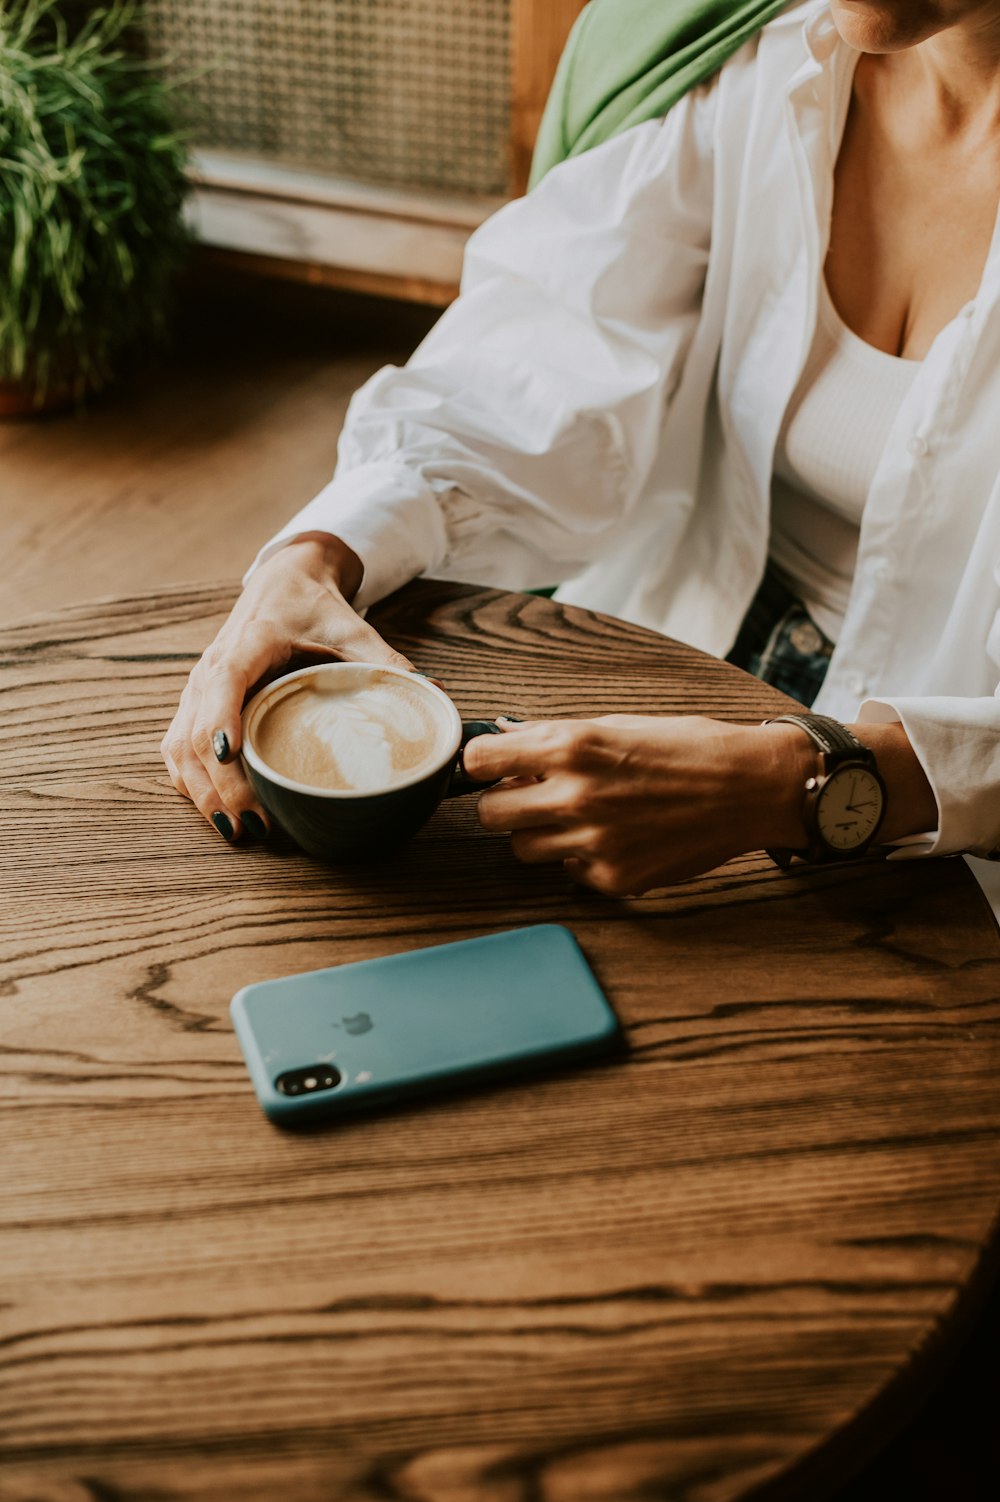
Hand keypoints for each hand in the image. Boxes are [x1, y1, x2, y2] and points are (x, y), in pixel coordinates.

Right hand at [161, 534, 416, 842]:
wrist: (283, 582)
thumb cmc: (315, 607)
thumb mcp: (353, 629)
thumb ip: (387, 661)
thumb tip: (432, 693)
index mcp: (249, 643)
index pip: (225, 681)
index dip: (221, 719)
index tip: (231, 757)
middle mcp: (212, 666)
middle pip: (198, 731)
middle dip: (220, 784)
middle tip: (254, 826)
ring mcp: (197, 687)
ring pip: (181, 746)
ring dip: (203, 792)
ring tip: (238, 831)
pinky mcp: (194, 704)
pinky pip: (179, 748)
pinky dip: (192, 783)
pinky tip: (218, 811)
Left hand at [465, 715, 812, 895]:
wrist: (749, 785)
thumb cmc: (687, 746)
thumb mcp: (615, 723)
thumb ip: (554, 736)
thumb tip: (505, 737)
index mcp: (571, 747)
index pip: (478, 760)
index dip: (480, 764)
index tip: (489, 767)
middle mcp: (575, 796)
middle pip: (490, 815)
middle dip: (504, 804)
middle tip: (531, 797)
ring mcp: (593, 843)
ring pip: (523, 849)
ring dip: (539, 834)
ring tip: (579, 816)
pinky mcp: (613, 878)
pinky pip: (569, 871)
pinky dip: (581, 857)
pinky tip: (616, 837)